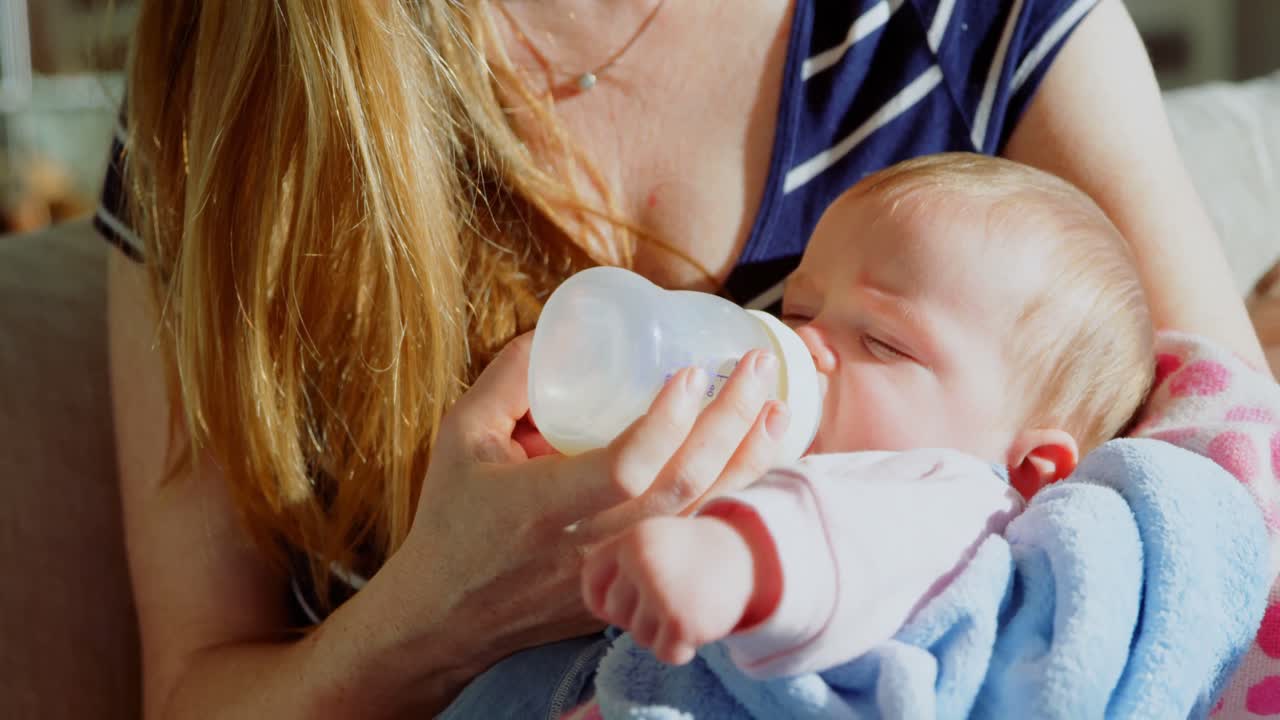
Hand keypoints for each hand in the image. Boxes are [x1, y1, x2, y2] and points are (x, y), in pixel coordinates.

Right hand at [394, 335, 790, 679]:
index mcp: (542, 506)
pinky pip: (696, 542)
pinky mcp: (633, 588)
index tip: (692, 373)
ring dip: (746, 461)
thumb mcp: (460, 438)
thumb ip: (507, 381)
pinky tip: (755, 462)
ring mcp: (618, 574)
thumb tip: (557, 330)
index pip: (624, 467)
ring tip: (775, 407)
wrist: (449, 616)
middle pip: (682, 488)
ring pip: (702, 519)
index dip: (666, 421)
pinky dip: (733, 500)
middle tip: (755, 367)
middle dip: (730, 422)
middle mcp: (589, 547)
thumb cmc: (453, 518)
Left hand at [582, 516, 755, 664]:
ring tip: (687, 607)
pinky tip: (696, 628)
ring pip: (640, 636)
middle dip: (639, 616)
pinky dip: (681, 649)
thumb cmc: (695, 553)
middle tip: (670, 601)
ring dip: (662, 633)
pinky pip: (665, 654)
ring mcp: (662, 592)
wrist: (750, 554)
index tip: (619, 606)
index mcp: (632, 540)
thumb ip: (623, 563)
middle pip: (616, 613)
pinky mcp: (683, 622)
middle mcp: (642, 563)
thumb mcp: (656, 540)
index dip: (600, 599)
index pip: (592, 579)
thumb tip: (598, 607)